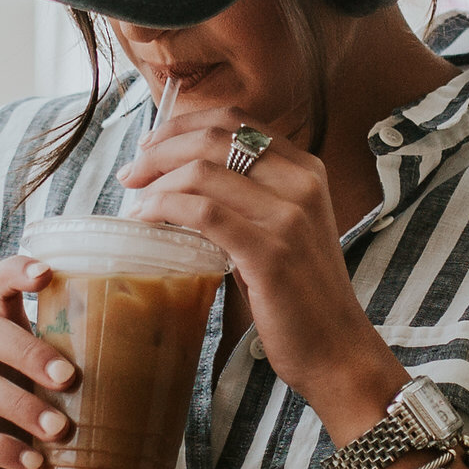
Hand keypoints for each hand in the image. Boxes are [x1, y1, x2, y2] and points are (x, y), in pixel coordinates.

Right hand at [0, 254, 80, 468]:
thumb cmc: (36, 442)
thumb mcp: (64, 405)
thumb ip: (94, 377)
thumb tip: (176, 353)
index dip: (14, 272)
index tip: (47, 273)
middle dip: (28, 349)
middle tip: (70, 377)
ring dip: (21, 404)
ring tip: (59, 430)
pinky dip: (3, 450)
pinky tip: (33, 464)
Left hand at [119, 110, 405, 441]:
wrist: (337, 348)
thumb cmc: (301, 294)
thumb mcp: (285, 229)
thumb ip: (251, 197)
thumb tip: (183, 178)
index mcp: (307, 170)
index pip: (235, 121)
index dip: (182, 126)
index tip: (150, 146)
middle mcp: (302, 184)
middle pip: (214, 138)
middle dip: (160, 150)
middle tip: (131, 175)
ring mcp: (289, 217)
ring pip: (203, 172)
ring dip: (156, 182)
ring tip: (135, 202)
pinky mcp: (270, 252)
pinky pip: (202, 212)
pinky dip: (164, 209)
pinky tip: (146, 221)